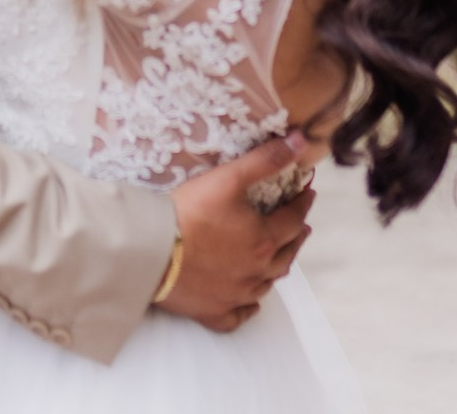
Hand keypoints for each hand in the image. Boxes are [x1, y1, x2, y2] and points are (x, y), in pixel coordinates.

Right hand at [158, 134, 315, 333]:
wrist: (149, 252)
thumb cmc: (188, 213)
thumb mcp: (228, 179)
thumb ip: (265, 160)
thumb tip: (301, 142)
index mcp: (264, 241)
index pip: (293, 219)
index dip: (302, 204)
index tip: (307, 193)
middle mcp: (256, 272)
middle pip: (287, 254)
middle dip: (295, 236)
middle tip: (300, 225)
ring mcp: (235, 296)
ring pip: (266, 284)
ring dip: (277, 268)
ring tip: (279, 256)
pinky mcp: (213, 312)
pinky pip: (238, 316)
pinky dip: (248, 308)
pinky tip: (251, 302)